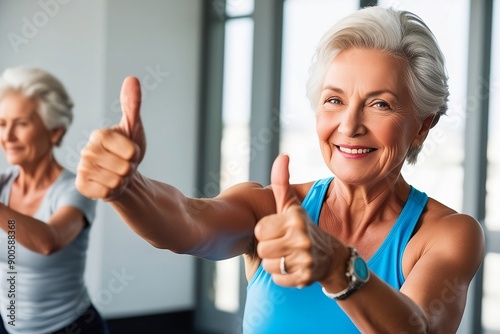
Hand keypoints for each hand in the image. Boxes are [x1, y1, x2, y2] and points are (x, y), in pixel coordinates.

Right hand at [76, 77, 145, 199]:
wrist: (122, 176)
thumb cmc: (128, 151)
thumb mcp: (134, 128)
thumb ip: (132, 105)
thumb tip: (132, 79)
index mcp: (100, 134)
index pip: (131, 151)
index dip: (136, 155)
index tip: (129, 153)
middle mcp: (87, 150)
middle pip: (125, 167)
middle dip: (129, 169)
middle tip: (123, 166)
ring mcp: (82, 168)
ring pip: (116, 181)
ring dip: (121, 181)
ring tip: (117, 175)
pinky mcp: (81, 186)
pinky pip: (106, 193)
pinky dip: (111, 192)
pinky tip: (108, 185)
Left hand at [255, 154, 340, 287]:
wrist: (331, 257)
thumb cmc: (304, 227)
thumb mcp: (292, 205)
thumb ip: (281, 182)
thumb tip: (282, 156)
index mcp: (294, 218)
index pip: (260, 230)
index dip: (266, 231)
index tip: (278, 230)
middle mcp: (301, 238)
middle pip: (262, 249)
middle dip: (269, 248)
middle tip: (282, 244)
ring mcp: (305, 259)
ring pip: (268, 265)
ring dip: (275, 263)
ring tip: (288, 256)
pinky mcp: (305, 278)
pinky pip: (278, 279)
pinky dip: (283, 276)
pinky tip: (293, 267)